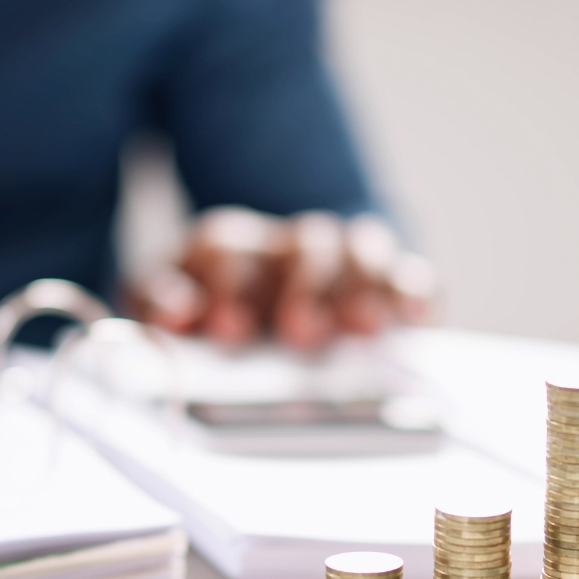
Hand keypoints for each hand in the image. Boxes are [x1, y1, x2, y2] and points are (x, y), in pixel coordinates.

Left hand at [129, 207, 435, 349]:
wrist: (267, 318)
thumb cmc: (212, 329)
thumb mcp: (168, 318)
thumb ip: (161, 310)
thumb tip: (176, 313)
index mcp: (223, 254)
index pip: (224, 251)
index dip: (227, 284)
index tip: (227, 327)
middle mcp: (284, 250)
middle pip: (301, 248)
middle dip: (304, 285)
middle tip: (302, 331)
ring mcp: (339, 264)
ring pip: (357, 251)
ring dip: (362, 284)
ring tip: (363, 325)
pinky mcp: (387, 285)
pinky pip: (408, 276)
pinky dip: (414, 292)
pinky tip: (417, 316)